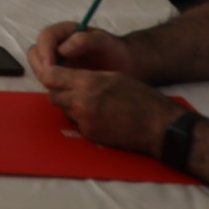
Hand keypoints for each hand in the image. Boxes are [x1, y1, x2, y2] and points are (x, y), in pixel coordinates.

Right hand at [28, 19, 137, 82]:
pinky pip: (48, 79)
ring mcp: (57, 60)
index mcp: (65, 32)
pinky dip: (51, 85)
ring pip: (39, 67)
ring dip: (45, 77)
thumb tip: (62, 49)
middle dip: (40, 66)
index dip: (44, 51)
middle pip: (36, 53)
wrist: (127, 65)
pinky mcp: (60, 74)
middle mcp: (57, 45)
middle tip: (51, 81)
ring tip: (59, 87)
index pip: (45, 37)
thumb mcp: (104, 42)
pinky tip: (64, 92)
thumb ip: (85, 40)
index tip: (51, 67)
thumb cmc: (117, 51)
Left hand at [37, 65, 176, 157]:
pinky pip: (76, 123)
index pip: (50, 76)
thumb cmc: (140, 97)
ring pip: (63, 109)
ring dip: (70, 105)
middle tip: (74, 89)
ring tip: (91, 102)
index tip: (54, 73)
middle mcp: (81, 102)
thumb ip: (85, 76)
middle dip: (60, 91)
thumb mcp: (112, 76)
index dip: (50, 74)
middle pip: (53, 95)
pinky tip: (99, 115)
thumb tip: (65, 77)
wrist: (158, 126)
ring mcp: (84, 121)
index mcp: (87, 83)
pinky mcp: (89, 135)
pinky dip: (82, 118)